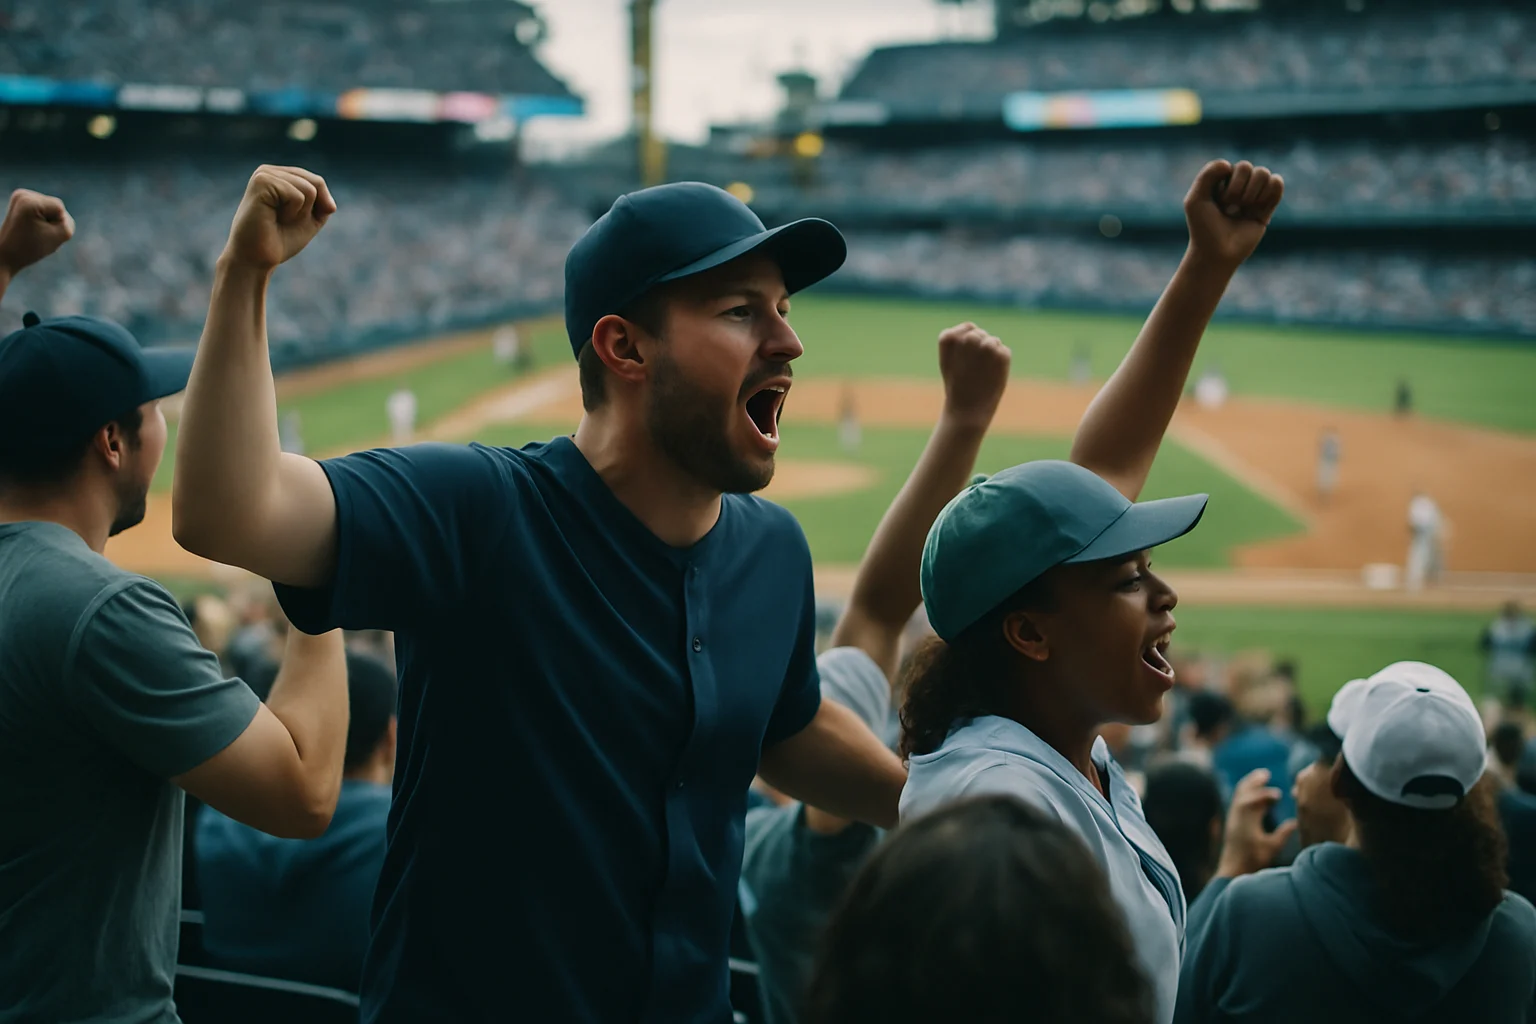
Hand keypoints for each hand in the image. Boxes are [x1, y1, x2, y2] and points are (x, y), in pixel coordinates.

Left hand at [0, 188, 74, 275]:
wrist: (6, 255)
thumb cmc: (31, 248)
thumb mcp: (60, 236)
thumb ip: (69, 222)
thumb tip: (61, 214)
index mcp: (30, 201)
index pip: (60, 208)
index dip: (58, 223)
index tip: (40, 234)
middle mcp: (23, 194)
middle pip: (55, 206)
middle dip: (52, 221)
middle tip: (36, 234)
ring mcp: (20, 196)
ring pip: (50, 208)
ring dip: (47, 221)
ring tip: (33, 231)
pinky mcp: (19, 201)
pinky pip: (43, 208)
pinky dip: (41, 219)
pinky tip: (30, 227)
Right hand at [220, 165, 335, 271]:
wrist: (257, 258)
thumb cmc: (279, 240)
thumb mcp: (309, 220)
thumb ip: (323, 204)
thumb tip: (332, 205)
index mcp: (279, 175)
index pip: (317, 181)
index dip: (318, 205)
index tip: (295, 221)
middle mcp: (269, 171)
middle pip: (315, 183)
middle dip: (309, 210)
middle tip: (285, 221)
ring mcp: (264, 174)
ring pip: (309, 189)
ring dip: (299, 213)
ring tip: (278, 219)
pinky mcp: (261, 182)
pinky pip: (297, 196)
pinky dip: (291, 213)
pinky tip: (272, 217)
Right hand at [938, 322, 1010, 429]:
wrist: (967, 410)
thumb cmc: (955, 386)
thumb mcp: (948, 360)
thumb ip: (957, 340)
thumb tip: (973, 328)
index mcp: (952, 338)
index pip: (968, 327)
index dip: (968, 340)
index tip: (963, 360)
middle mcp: (970, 338)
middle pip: (980, 333)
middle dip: (980, 347)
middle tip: (973, 369)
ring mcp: (987, 346)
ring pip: (993, 341)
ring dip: (991, 354)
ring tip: (981, 373)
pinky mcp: (1002, 355)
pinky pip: (1004, 351)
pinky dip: (1000, 362)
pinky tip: (991, 375)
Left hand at [1184, 160, 1283, 270]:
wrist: (1218, 254)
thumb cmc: (1203, 228)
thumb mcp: (1195, 200)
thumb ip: (1207, 175)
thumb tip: (1229, 165)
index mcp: (1220, 180)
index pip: (1230, 166)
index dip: (1225, 185)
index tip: (1217, 203)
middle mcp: (1237, 184)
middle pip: (1247, 167)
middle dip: (1238, 190)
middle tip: (1229, 210)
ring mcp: (1253, 193)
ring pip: (1264, 173)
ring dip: (1252, 194)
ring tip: (1243, 211)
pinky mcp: (1268, 205)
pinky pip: (1277, 183)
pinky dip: (1270, 192)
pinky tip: (1258, 207)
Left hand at [1215, 768, 1296, 878]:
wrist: (1233, 869)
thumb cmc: (1253, 860)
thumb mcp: (1272, 848)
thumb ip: (1283, 834)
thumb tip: (1296, 821)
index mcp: (1247, 821)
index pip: (1255, 801)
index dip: (1266, 795)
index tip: (1279, 795)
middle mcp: (1237, 815)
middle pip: (1244, 792)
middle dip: (1254, 781)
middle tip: (1265, 773)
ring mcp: (1233, 817)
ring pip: (1239, 795)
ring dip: (1249, 784)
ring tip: (1259, 776)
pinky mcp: (1232, 820)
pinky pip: (1238, 800)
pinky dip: (1246, 792)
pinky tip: (1254, 792)